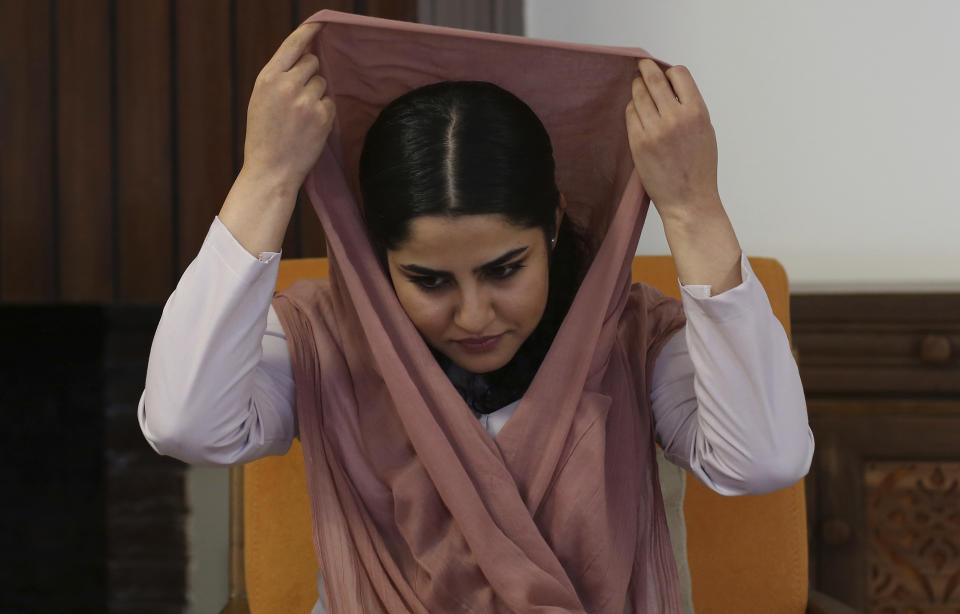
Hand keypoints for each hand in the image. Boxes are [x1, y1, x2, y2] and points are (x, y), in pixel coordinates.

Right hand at [242, 23, 335, 190]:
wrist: (271, 170)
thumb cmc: (264, 137)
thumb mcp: (261, 100)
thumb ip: (279, 78)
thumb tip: (306, 60)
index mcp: (267, 78)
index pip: (292, 46)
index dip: (308, 33)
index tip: (319, 26)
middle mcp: (287, 85)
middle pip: (312, 63)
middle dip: (310, 74)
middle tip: (298, 97)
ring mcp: (306, 100)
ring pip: (322, 83)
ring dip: (316, 95)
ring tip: (300, 117)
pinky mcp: (322, 116)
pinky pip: (330, 103)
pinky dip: (324, 113)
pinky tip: (309, 127)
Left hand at [625, 59, 741, 292]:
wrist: (688, 200)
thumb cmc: (699, 167)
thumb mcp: (705, 131)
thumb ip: (690, 107)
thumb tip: (672, 86)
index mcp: (697, 112)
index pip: (679, 74)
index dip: (670, 71)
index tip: (663, 71)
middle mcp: (675, 117)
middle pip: (654, 80)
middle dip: (646, 68)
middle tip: (641, 64)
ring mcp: (654, 129)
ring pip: (639, 95)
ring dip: (637, 87)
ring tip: (637, 86)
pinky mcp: (638, 142)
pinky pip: (630, 114)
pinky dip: (632, 108)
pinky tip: (636, 110)